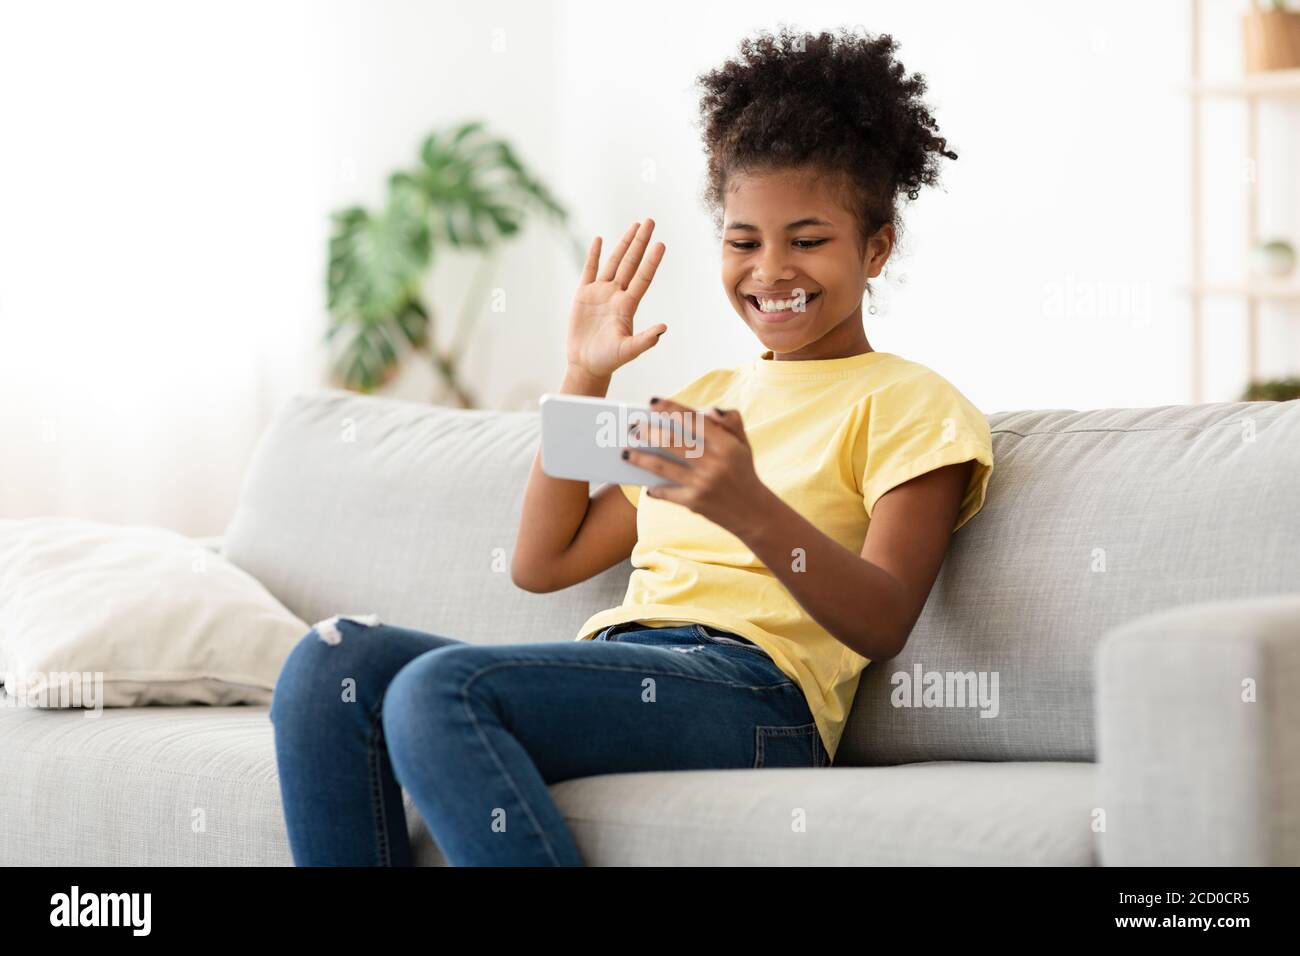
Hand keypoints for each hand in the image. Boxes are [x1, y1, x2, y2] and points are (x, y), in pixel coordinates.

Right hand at [566, 219, 666, 381]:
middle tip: (651, 221)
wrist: (587, 364)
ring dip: (624, 243)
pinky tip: (600, 240)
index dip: (651, 261)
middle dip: (640, 241)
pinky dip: (594, 255)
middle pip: (631, 263)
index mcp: (628, 306)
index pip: (643, 277)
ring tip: (634, 225)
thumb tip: (663, 329)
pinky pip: (590, 270)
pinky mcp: (584, 295)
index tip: (661, 244)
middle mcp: (617, 295)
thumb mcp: (628, 350)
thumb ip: (645, 340)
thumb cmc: (609, 360)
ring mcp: (601, 293)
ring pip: (614, 262)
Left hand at [623, 398, 770, 538]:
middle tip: (631, 427)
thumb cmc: (742, 471)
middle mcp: (714, 463)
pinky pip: (666, 492)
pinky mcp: (694, 503)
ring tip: (625, 452)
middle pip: (672, 443)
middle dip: (648, 433)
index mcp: (726, 444)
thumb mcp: (743, 443)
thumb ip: (730, 420)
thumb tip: (708, 410)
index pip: (694, 421)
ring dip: (640, 458)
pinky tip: (644, 484)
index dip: (671, 409)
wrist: (753, 513)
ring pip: (663, 466)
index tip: (651, 402)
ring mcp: (702, 483)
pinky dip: (653, 488)